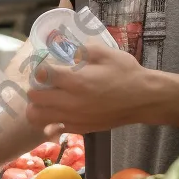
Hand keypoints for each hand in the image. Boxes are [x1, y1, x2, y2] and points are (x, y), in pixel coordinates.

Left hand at [26, 42, 151, 132]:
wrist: (144, 99)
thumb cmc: (126, 73)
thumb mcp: (105, 52)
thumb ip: (81, 49)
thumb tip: (64, 49)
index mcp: (75, 80)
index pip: (40, 74)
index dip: (38, 68)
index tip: (44, 65)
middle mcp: (70, 101)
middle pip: (33, 97)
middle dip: (34, 87)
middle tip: (43, 82)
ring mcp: (73, 117)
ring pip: (37, 117)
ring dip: (36, 106)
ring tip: (45, 99)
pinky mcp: (79, 128)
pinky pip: (53, 129)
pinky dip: (49, 121)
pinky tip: (57, 112)